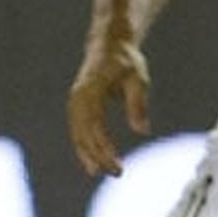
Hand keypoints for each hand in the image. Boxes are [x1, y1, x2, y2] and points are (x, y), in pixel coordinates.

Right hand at [66, 38, 150, 176]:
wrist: (109, 44)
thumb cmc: (126, 61)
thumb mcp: (138, 79)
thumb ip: (137, 104)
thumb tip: (142, 132)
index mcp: (92, 89)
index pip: (95, 125)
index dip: (104, 147)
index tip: (117, 164)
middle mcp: (78, 97)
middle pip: (83, 133)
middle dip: (97, 155)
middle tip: (116, 173)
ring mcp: (75, 100)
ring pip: (77, 133)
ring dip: (87, 153)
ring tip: (99, 172)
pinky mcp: (77, 104)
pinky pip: (77, 129)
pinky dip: (83, 145)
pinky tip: (92, 161)